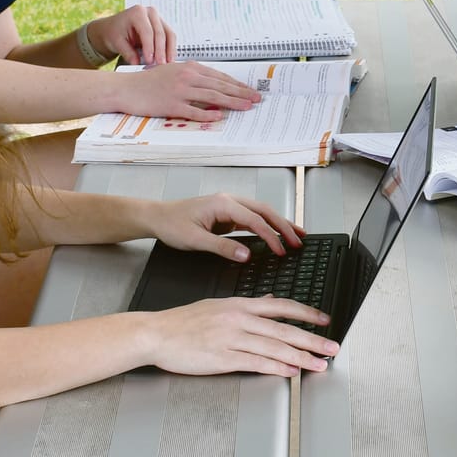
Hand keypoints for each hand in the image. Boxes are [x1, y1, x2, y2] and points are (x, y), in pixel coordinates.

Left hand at [86, 6, 176, 66]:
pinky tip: (168, 60)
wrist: (114, 28)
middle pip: (160, 33)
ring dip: (170, 50)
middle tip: (160, 64)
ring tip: (167, 64)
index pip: (147, 31)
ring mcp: (158, 18)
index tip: (150, 61)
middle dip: (161, 50)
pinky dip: (170, 49)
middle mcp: (150, 12)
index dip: (150, 47)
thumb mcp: (117, 42)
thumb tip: (137, 63)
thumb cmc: (114, 32)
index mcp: (137, 12)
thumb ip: (128, 52)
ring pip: (169, 34)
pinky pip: (170, 37)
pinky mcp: (163, 26)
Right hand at [115, 62, 261, 121]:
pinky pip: (193, 111)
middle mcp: (187, 77)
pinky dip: (207, 114)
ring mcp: (179, 91)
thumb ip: (192, 78)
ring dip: (232, 102)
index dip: (237, 84)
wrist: (126, 88)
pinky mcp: (171, 105)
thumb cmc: (149, 82)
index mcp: (189, 67)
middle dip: (241, 93)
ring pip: (212, 97)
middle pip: (220, 86)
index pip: (219, 76)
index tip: (250, 90)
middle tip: (257, 98)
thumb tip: (212, 87)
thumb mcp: (173, 72)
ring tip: (247, 107)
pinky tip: (220, 117)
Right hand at [143, 296, 336, 377]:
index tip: (325, 320)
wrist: (156, 333)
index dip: (307, 313)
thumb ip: (247, 305)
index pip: (281, 306)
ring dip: (301, 357)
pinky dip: (276, 367)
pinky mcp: (222, 358)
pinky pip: (255, 362)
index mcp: (239, 305)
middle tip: (332, 347)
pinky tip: (290, 371)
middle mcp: (239, 319)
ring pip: (274, 347)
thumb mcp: (218, 305)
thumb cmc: (183, 322)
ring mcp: (231, 338)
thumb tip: (270, 299)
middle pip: (284, 329)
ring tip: (318, 364)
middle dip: (312, 340)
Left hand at [154, 193, 302, 260]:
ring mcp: (229, 207)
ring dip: (279, 224)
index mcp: (223, 204)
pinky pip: (252, 219)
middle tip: (298, 241)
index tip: (281, 250)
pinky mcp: (227, 215)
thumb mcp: (196, 240)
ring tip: (296, 235)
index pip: (255, 220)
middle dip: (284, 226)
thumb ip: (222, 247)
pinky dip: (266, 227)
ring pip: (261, 213)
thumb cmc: (172, 225)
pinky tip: (275, 235)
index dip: (271, 236)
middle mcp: (229, 201)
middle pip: (264, 211)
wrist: (157, 217)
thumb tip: (246, 255)